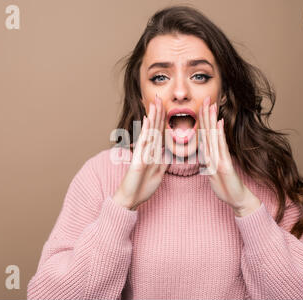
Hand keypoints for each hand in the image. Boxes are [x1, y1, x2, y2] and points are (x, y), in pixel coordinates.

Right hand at [113, 94, 168, 209]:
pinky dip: (145, 131)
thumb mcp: (159, 172)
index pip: (159, 132)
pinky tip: (146, 119)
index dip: (163, 118)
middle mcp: (146, 149)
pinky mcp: (138, 160)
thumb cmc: (143, 187)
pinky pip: (143, 144)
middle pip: (154, 127)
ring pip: (149, 131)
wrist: (131, 198)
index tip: (167, 106)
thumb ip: (164, 162)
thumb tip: (171, 154)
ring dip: (152, 116)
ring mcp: (141, 153)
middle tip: (159, 96)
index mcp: (153, 152)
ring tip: (155, 102)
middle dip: (157, 112)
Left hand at [198, 96, 260, 216]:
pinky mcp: (225, 165)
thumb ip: (208, 160)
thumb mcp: (212, 171)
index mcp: (211, 154)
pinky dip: (219, 135)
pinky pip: (221, 148)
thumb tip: (203, 151)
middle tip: (206, 97)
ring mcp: (221, 158)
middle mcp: (216, 153)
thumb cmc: (225, 186)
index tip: (199, 105)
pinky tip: (220, 124)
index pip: (205, 133)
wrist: (236, 198)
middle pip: (210, 130)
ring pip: (214, 136)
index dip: (202, 119)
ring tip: (212, 105)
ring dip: (212, 120)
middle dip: (207, 114)